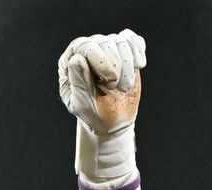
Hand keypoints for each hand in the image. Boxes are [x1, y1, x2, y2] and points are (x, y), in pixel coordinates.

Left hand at [57, 29, 146, 187]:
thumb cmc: (93, 119)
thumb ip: (79, 81)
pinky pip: (132, 39)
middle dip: (115, 64)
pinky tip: (140, 65)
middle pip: (104, 42)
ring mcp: (107, 53)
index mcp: (71, 63)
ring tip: (125, 86)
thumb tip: (79, 57)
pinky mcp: (125, 55)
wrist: (112, 127)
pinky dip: (138, 50)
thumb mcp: (82, 105)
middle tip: (117, 87)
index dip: (98, 59)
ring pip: (120, 41)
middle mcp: (87, 53)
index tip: (108, 80)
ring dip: (128, 64)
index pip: (83, 46)